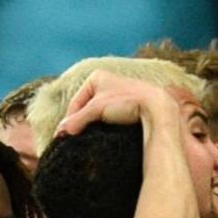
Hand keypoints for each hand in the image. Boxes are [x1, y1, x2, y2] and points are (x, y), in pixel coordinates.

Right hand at [55, 71, 177, 137]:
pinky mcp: (127, 105)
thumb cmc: (127, 102)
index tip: (65, 138)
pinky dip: (105, 127)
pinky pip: (109, 118)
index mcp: (96, 77)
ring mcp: (117, 94)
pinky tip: (106, 136)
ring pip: (98, 115)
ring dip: (93, 127)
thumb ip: (77, 120)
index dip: (70, 121)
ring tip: (90, 140)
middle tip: (76, 140)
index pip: (75, 103)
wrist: (157, 106)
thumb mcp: (97, 109)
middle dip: (81, 124)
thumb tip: (60, 132)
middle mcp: (106, 82)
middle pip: (86, 109)